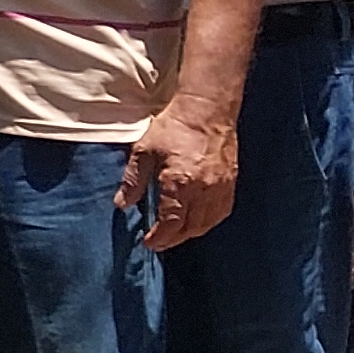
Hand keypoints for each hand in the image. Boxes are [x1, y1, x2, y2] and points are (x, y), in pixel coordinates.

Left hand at [121, 99, 240, 249]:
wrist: (208, 109)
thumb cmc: (174, 127)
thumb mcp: (144, 151)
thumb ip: (133, 180)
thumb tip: (122, 204)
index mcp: (179, 183)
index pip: (170, 223)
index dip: (159, 238)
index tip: (149, 243)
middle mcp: (204, 190)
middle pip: (190, 228)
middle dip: (173, 239)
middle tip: (159, 242)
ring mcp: (221, 188)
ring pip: (207, 223)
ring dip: (190, 233)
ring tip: (174, 234)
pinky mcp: (231, 182)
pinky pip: (221, 212)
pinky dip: (208, 222)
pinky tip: (197, 221)